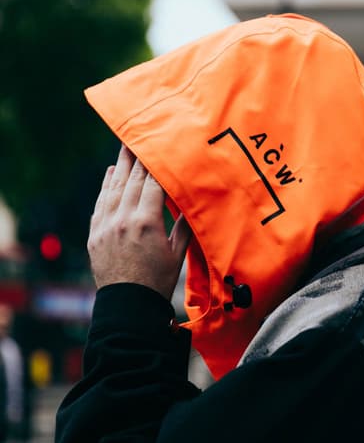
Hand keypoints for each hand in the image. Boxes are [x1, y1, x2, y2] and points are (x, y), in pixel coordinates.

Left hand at [88, 146, 191, 300]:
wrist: (127, 306)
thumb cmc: (158, 281)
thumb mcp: (177, 254)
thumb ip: (183, 225)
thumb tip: (190, 202)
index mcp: (146, 223)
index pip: (151, 184)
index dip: (157, 164)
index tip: (162, 146)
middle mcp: (122, 220)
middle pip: (131, 180)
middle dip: (137, 158)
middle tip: (141, 135)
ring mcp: (105, 226)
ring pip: (113, 188)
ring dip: (119, 166)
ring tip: (125, 147)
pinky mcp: (94, 234)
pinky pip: (100, 203)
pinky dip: (106, 186)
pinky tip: (110, 174)